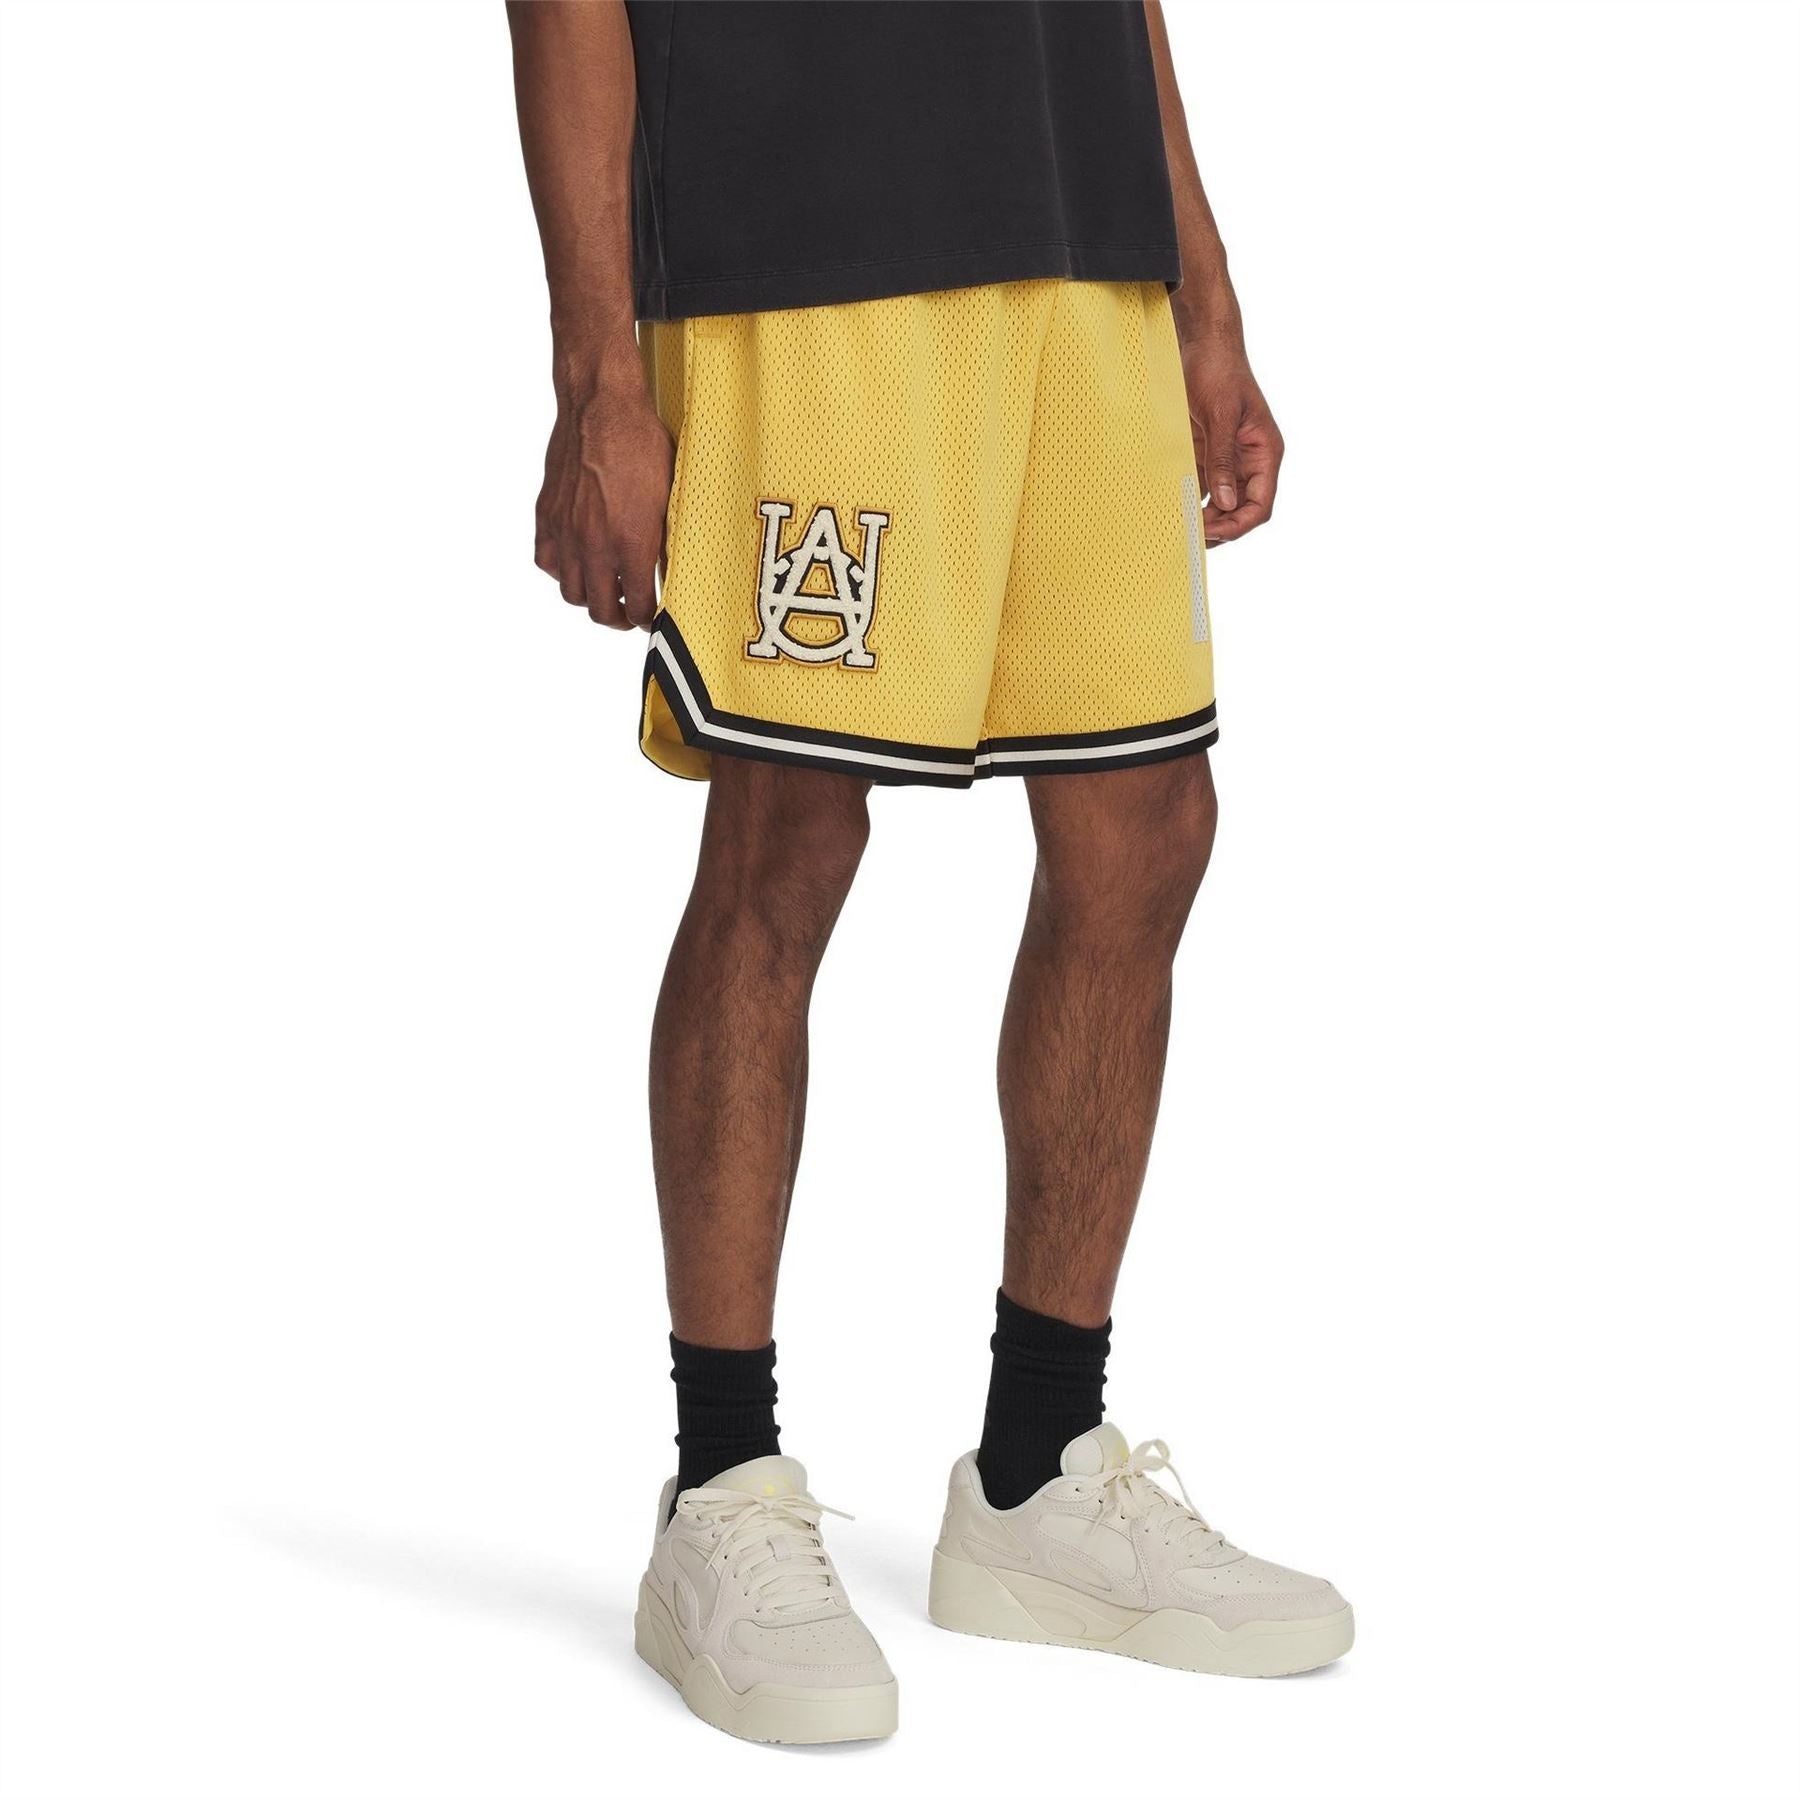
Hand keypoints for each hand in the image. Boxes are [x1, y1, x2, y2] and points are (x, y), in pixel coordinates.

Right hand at [534, 374, 673, 629]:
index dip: (647, 620)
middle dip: (618, 620)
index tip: (653, 619)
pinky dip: (562, 572)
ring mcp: (567, 533)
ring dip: (590, 599)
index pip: (638, 607)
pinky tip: (578, 563)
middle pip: (600, 610)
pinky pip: (548, 562)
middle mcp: (595, 545)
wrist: (601, 405)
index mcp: (632, 544)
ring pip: (571, 593)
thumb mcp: (670, 496)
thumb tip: (668, 569)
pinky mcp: (547, 516)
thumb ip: (664, 540)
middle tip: (630, 614)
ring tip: (606, 591)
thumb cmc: (642, 444)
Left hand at [1180, 344, 1282, 544]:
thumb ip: (1223, 460)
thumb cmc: (1218, 371)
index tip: (1210, 533)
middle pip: (1241, 510)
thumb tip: (1227, 502)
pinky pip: (1203, 487)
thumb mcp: (1221, 415)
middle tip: (1189, 537)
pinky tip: (1173, 509)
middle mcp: (1251, 460)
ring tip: (1181, 529)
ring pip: (1222, 504)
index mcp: (1265, 452)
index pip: (1260, 504)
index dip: (1238, 525)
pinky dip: (1190, 501)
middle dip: (1220, 528)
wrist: (1202, 343)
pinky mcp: (1208, 454)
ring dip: (1204, 519)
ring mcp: (1230, 459)